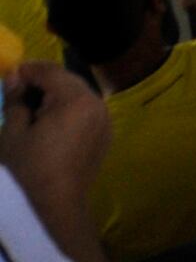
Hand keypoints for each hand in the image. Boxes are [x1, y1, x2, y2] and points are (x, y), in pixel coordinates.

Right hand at [0, 63, 109, 255]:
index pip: (51, 72)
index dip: (29, 69)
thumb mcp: (14, 133)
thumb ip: (15, 101)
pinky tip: (50, 119)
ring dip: (57, 93)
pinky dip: (69, 108)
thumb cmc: (30, 168)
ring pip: (79, 94)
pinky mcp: (106, 133)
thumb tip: (15, 78)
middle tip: (19, 87)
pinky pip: (86, 110)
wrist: (57, 204)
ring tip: (32, 105)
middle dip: (44, 80)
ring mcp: (105, 118)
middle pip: (68, 81)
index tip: (11, 73)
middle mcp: (97, 103)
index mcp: (76, 99)